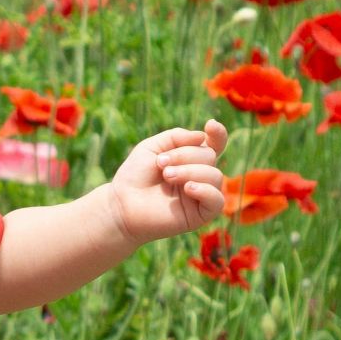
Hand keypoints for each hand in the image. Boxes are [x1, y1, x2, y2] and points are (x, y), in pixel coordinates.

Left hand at [104, 119, 228, 245]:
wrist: (122, 204)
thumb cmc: (135, 175)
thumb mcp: (152, 147)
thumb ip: (176, 137)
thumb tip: (203, 137)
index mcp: (191, 159)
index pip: (214, 145)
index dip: (218, 134)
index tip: (210, 124)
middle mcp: (199, 176)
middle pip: (209, 156)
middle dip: (184, 155)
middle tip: (160, 164)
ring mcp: (201, 195)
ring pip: (215, 176)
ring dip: (189, 171)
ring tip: (167, 176)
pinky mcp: (200, 214)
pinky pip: (217, 200)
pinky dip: (205, 191)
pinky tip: (188, 188)